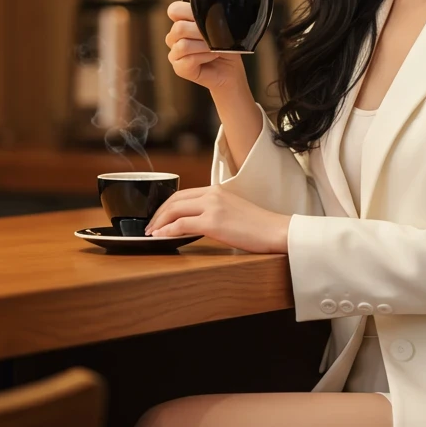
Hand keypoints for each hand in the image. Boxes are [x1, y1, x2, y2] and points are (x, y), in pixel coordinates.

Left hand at [145, 186, 290, 253]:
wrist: (276, 231)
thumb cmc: (259, 226)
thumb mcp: (234, 211)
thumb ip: (215, 211)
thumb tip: (195, 223)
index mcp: (218, 190)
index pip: (183, 193)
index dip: (166, 205)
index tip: (158, 217)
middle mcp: (213, 194)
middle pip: (175, 199)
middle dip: (158, 213)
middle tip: (149, 226)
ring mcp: (213, 207)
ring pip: (175, 209)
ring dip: (159, 222)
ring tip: (151, 233)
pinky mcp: (213, 222)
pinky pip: (182, 224)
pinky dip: (168, 230)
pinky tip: (161, 237)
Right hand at [165, 0, 247, 92]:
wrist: (231, 70)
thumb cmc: (225, 48)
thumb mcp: (221, 29)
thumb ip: (211, 18)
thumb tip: (210, 14)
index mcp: (181, 23)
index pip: (174, 10)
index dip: (188, 11)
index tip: (207, 17)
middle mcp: (174, 38)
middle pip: (178, 27)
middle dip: (200, 31)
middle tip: (216, 36)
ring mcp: (175, 54)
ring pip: (183, 45)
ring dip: (203, 46)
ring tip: (216, 48)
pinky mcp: (179, 69)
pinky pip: (189, 60)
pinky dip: (204, 57)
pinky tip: (213, 56)